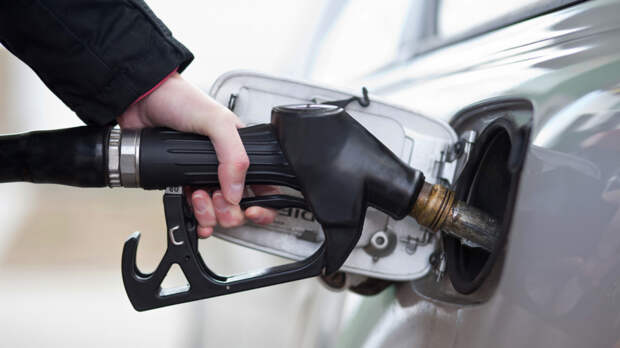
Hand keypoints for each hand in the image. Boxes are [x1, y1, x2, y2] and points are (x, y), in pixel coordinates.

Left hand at [117, 72, 276, 236]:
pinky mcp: (181, 183)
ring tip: (197, 196)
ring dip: (209, 213)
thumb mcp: (217, 122)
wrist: (142, 100)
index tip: (251, 210)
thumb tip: (236, 192)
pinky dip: (195, 218)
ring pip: (217, 213)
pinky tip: (192, 210)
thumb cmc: (181, 99)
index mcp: (240, 151)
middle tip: (216, 197)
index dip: (262, 205)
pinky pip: (193, 211)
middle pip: (239, 208)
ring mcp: (202, 177)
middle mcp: (224, 168)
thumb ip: (233, 156)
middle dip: (229, 211)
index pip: (264, 186)